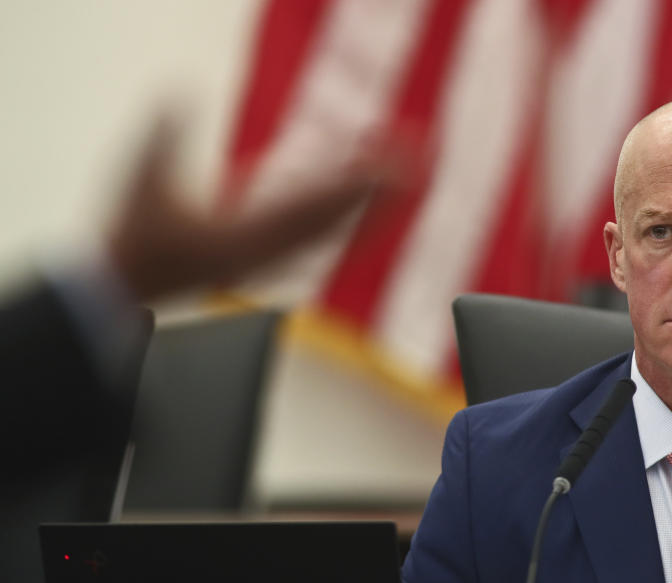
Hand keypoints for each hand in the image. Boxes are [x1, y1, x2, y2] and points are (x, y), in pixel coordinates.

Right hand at [107, 116, 407, 300]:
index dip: (353, 183)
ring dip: (377, 204)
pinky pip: (326, 239)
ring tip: (410, 174)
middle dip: (382, 187)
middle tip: (420, 154)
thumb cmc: (137, 236)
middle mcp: (271, 252)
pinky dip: (356, 221)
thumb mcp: (142, 179)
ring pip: (340, 232)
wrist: (133, 284)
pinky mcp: (276, 258)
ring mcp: (276, 259)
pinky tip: (374, 205)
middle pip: (340, 218)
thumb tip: (178, 91)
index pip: (312, 205)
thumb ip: (163, 134)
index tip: (389, 162)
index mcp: (245, 237)